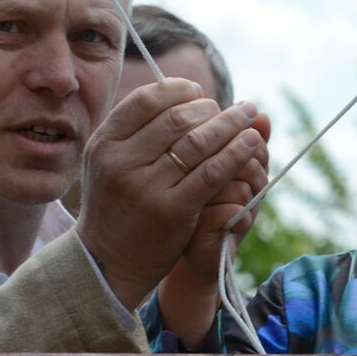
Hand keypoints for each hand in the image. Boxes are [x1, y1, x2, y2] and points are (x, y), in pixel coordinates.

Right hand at [76, 79, 266, 311]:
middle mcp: (121, 162)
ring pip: (197, 142)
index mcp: (104, 144)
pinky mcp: (172, 211)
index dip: (178, 90)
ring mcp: (146, 187)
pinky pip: (211, 172)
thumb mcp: (109, 164)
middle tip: (229, 108)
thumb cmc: (116, 206)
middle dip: (210, 107)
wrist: (107, 265)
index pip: (146, 100)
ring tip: (249, 116)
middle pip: (176, 118)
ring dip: (230, 124)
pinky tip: (252, 143)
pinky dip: (236, 153)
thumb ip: (135, 130)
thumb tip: (181, 90)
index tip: (198, 92)